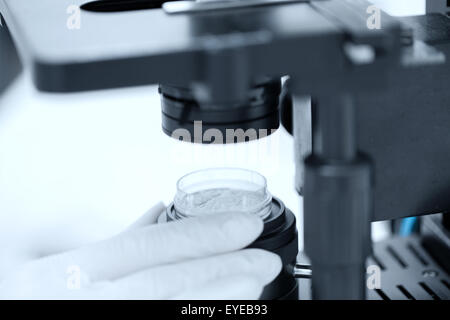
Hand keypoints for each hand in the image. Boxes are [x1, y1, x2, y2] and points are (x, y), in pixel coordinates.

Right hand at [0, 203, 281, 298]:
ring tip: (255, 286)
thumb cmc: (39, 296)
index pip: (147, 245)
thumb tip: (158, 213)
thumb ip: (114, 240)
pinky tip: (226, 308)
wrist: (19, 316)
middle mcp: (82, 303)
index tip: (244, 225)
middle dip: (224, 269)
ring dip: (219, 300)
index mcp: (67, 273)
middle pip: (166, 282)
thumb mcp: (59, 264)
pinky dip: (197, 317)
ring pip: (168, 311)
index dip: (203, 233)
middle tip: (263, 260)